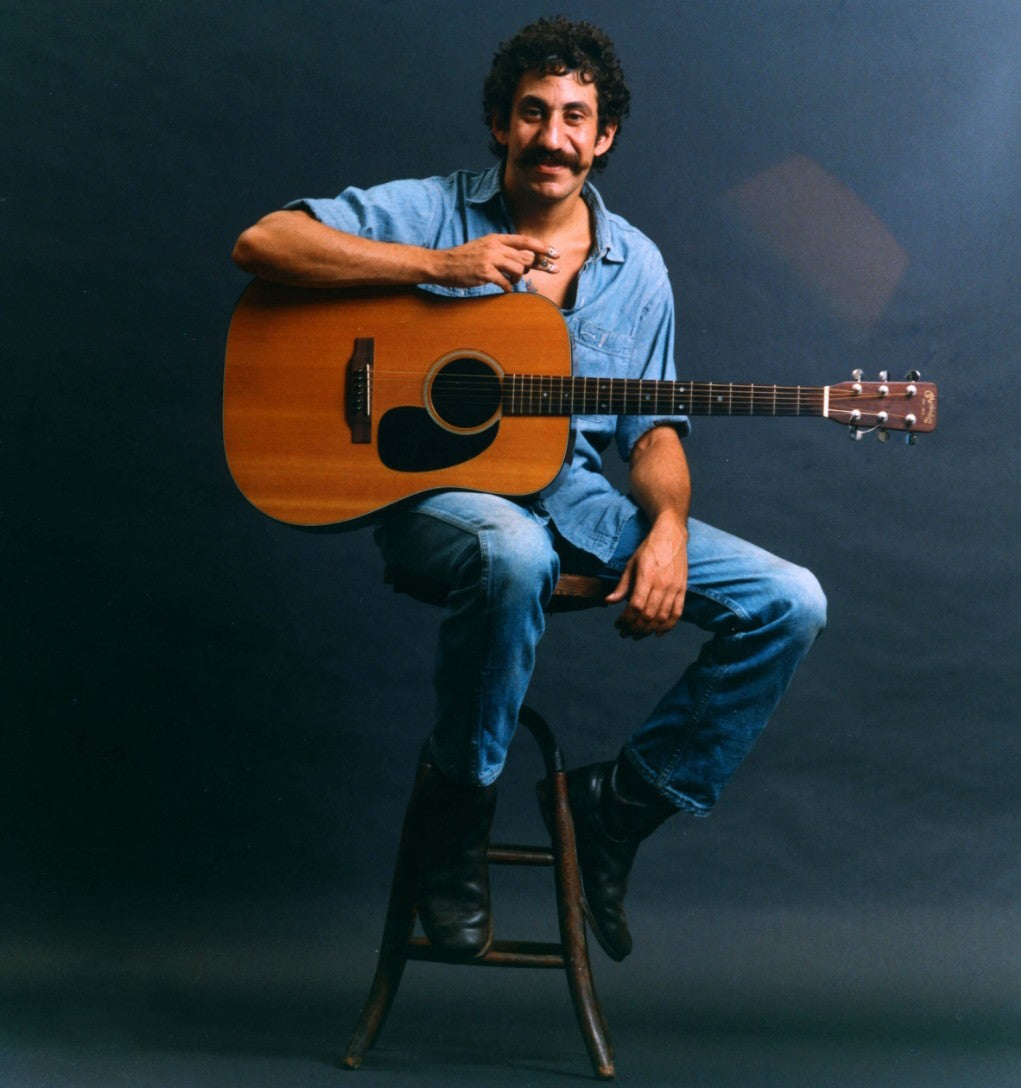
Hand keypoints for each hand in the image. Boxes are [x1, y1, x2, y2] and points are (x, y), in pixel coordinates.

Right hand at [434, 234, 558, 291]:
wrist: (443, 264)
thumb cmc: (465, 259)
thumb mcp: (484, 248)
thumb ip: (503, 251)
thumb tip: (523, 262)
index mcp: (496, 239)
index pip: (524, 241)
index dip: (542, 247)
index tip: (555, 254)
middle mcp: (495, 247)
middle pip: (525, 257)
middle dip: (536, 266)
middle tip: (543, 272)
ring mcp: (490, 259)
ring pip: (518, 270)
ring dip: (518, 279)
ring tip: (510, 282)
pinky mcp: (485, 273)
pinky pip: (505, 283)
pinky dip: (508, 288)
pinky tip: (505, 289)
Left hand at [605, 522, 687, 639]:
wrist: (671, 536)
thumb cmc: (648, 549)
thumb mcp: (631, 564)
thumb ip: (622, 585)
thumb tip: (609, 601)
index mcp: (647, 577)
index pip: (636, 606)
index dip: (626, 619)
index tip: (618, 624)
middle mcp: (662, 584)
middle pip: (648, 615)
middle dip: (635, 628)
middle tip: (625, 634)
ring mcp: (674, 588)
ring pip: (662, 617)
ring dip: (649, 630)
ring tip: (638, 635)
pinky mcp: (683, 589)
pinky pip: (677, 613)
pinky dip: (668, 626)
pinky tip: (658, 633)